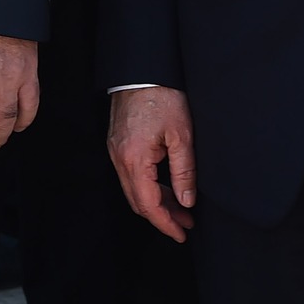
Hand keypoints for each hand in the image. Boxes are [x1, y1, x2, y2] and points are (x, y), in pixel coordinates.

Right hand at [107, 86, 196, 240]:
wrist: (142, 69)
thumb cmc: (162, 96)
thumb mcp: (181, 135)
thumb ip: (184, 171)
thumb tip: (187, 201)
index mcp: (134, 159)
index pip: (148, 205)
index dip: (165, 223)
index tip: (181, 234)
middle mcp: (120, 159)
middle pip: (138, 201)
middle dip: (162, 216)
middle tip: (186, 223)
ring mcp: (116, 151)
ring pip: (134, 189)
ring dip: (156, 201)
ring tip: (181, 208)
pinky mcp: (118, 144)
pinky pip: (132, 175)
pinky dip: (149, 186)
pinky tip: (166, 186)